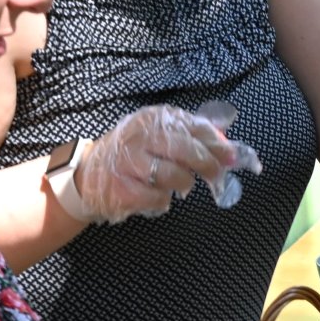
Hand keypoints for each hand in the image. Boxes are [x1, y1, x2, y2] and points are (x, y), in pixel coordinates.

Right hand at [75, 106, 258, 222]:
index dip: (218, 144)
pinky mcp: (123, 189)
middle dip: (208, 166)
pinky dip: (163, 201)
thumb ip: (190, 137)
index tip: (232, 158)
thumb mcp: (157, 135)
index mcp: (154, 119)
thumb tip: (229, 148)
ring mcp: (130, 163)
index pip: (194, 127)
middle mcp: (141, 136)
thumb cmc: (131, 155)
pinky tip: (155, 195)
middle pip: (187, 151)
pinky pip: (159, 198)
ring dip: (183, 185)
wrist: (87, 175)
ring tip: (177, 185)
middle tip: (215, 177)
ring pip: (176, 177)